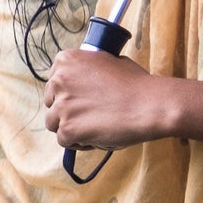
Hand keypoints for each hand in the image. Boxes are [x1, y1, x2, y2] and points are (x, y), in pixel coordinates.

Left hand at [43, 49, 172, 151]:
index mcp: (66, 60)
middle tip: (90, 114)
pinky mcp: (67, 129)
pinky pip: (64, 140)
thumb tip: (82, 78)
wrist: (151, 104)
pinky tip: (97, 136)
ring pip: (54, 122)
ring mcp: (61, 106)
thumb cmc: (136, 83)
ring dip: (70, 127)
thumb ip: (88, 69)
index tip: (82, 98)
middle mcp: (58, 81)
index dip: (67, 93)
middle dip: (66, 110)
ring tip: (94, 126)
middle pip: (51, 103)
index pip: (53, 82)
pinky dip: (78, 142)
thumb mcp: (110, 61)